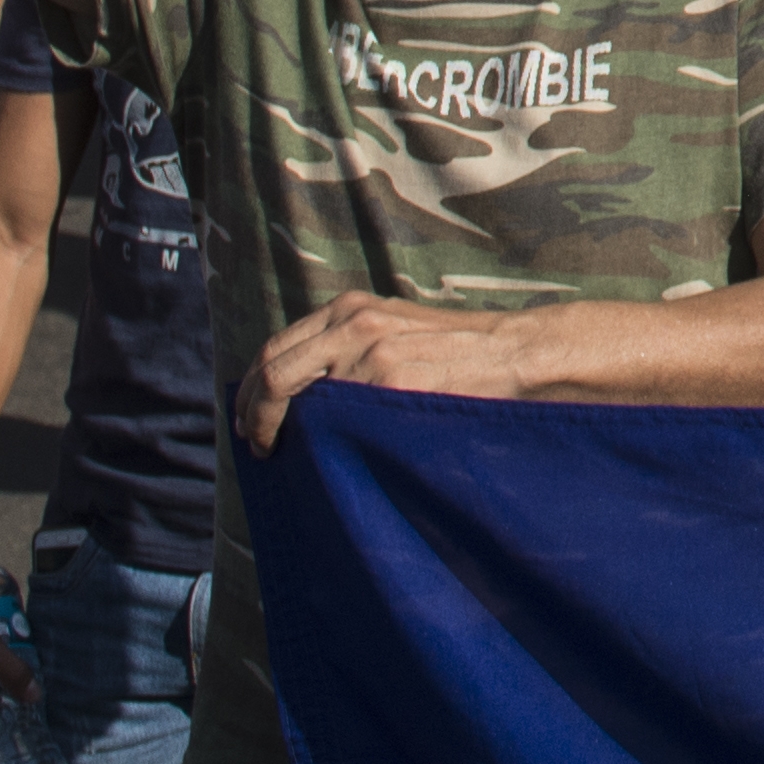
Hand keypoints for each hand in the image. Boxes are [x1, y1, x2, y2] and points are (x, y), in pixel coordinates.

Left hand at [237, 291, 527, 449]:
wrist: (514, 353)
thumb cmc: (457, 349)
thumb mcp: (394, 327)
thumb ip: (348, 343)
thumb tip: (298, 385)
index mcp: (350, 308)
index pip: (274, 349)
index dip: (251, 392)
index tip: (249, 420)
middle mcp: (353, 325)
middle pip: (271, 372)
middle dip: (252, 414)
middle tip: (255, 443)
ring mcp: (371, 355)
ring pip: (298, 401)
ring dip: (282, 432)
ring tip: (285, 454)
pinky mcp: (392, 385)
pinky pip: (338, 422)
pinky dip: (323, 442)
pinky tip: (330, 455)